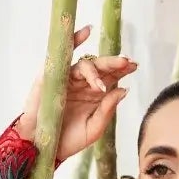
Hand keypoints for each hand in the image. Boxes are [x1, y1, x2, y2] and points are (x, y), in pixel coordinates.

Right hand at [17, 24, 136, 158]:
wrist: (44, 147)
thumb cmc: (68, 139)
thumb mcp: (94, 129)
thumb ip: (107, 110)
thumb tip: (123, 90)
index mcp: (94, 95)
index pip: (110, 77)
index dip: (122, 70)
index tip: (135, 65)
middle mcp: (82, 83)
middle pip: (100, 68)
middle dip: (114, 64)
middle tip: (128, 62)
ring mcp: (67, 78)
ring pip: (85, 65)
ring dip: (97, 67)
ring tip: (103, 80)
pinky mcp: (52, 76)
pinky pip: (62, 55)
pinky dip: (73, 41)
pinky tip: (87, 30)